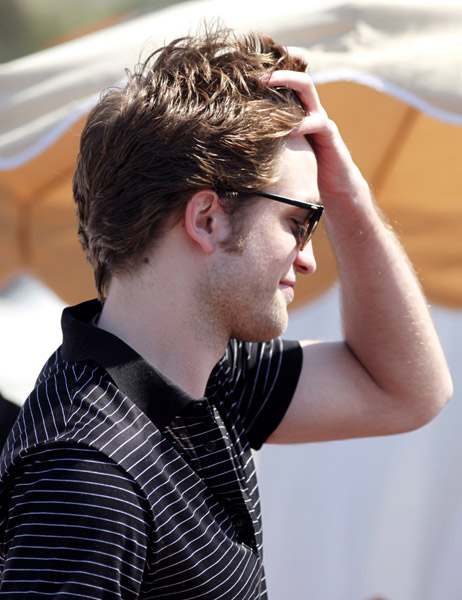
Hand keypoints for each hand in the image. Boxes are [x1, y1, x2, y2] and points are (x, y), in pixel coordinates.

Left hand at [263, 70, 368, 204]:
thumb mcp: (280, 148)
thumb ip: (264, 138)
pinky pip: (317, 122)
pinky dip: (301, 124)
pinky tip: (287, 130)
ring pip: (308, 89)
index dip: (275, 66)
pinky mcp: (329, 135)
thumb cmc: (302, 168)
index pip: (287, 79)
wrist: (334, 186)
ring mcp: (320, 119)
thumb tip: (232, 137)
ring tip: (266, 83)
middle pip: (297, 75)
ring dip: (288, 81)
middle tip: (256, 74)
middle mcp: (309, 108)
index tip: (251, 61)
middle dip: (278, 69)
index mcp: (297, 109)